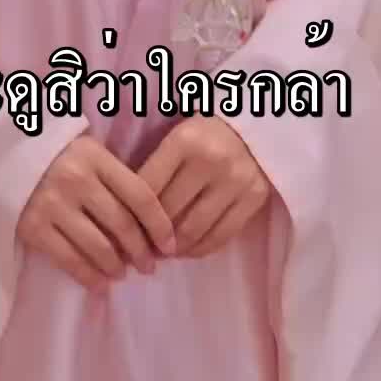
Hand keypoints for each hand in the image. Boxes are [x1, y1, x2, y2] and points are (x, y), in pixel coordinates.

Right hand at [17, 135, 175, 290]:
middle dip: (142, 252)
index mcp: (95, 157)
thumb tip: (149, 223)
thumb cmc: (56, 156)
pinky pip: (69, 260)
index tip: (171, 245)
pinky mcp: (33, 227)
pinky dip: (89, 277)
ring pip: (99, 246)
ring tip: (123, 275)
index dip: (160, 225)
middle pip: (122, 224)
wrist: (2, 158)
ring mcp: (53, 204)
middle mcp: (76, 180)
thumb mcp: (88, 153)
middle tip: (149, 267)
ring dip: (117, 267)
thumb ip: (114, 178)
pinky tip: (101, 285)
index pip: (140, 195)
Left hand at [136, 117, 271, 257]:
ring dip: (173, 248)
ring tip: (163, 252)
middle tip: (140, 247)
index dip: (132, 213)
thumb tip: (129, 216)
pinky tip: (187, 250)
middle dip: (150, 235)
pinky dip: (200, 250)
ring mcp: (236, 180)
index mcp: (184, 141)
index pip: (148, 187)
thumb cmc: (203, 135)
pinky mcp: (255, 197)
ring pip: (194, 230)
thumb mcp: (175, 139)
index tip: (125, 229)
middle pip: (170, 211)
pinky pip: (222, 236)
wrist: (252, 128)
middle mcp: (211, 160)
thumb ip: (154, 171)